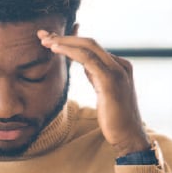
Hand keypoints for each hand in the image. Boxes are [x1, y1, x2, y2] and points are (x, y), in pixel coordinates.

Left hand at [37, 31, 149, 155]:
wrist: (129, 137)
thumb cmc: (115, 118)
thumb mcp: (104, 91)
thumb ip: (96, 75)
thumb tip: (83, 64)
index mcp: (120, 66)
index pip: (92, 47)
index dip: (71, 41)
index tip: (51, 40)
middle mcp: (120, 65)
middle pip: (89, 43)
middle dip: (64, 37)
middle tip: (43, 36)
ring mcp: (117, 71)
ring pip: (88, 47)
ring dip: (64, 42)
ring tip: (46, 41)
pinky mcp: (111, 81)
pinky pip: (88, 59)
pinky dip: (70, 51)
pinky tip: (56, 50)